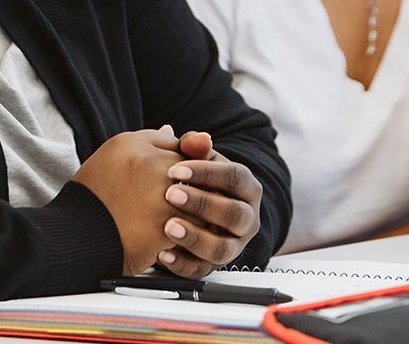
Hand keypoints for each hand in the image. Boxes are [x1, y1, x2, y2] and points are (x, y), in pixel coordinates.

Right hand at [72, 128, 184, 273]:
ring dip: (193, 209)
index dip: (176, 164)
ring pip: (197, 196)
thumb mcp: (111, 158)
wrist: (75, 239)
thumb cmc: (92, 199)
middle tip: (176, 201)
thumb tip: (171, 129)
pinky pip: (193, 225)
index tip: (168, 180)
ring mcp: (158, 193)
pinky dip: (189, 231)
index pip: (174, 143)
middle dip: (190, 184)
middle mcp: (147, 162)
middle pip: (190, 167)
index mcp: (131, 143)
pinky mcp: (165, 225)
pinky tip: (175, 236)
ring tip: (179, 220)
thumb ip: (146, 143)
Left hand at [157, 130, 262, 277]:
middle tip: (171, 194)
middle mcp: (246, 219)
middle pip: (234, 215)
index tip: (175, 169)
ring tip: (167, 226)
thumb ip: (194, 146)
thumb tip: (200, 138)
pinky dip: (181, 264)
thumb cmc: (197, 177)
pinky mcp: (214, 266)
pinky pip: (201, 270)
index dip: (207, 173)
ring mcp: (233, 245)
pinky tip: (162, 253)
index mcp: (246, 187)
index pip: (235, 178)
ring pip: (222, 249)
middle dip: (202, 204)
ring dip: (194, 238)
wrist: (196, 205)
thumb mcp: (197, 158)